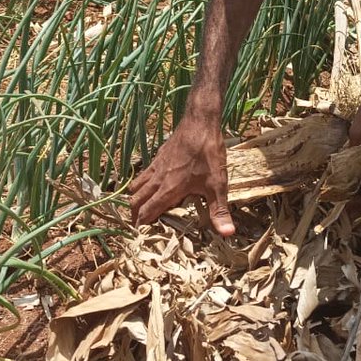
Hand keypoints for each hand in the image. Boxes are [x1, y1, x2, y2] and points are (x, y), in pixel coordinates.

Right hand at [130, 111, 234, 235]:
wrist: (200, 123)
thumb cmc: (208, 154)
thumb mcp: (217, 185)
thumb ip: (219, 211)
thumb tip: (227, 233)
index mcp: (168, 190)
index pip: (146, 212)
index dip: (141, 225)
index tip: (140, 237)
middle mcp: (157, 179)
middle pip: (135, 200)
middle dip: (134, 214)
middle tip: (138, 225)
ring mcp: (156, 166)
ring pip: (136, 186)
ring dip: (136, 198)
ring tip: (142, 208)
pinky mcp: (159, 157)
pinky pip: (144, 174)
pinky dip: (142, 184)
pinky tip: (153, 185)